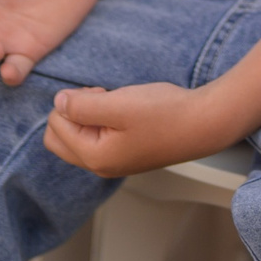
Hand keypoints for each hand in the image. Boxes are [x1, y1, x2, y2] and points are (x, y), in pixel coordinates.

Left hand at [44, 80, 250, 176]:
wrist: (204, 123)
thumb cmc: (165, 113)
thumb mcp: (118, 103)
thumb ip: (81, 105)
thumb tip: (58, 103)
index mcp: (95, 157)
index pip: (55, 127)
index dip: (71, 102)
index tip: (99, 93)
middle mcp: (101, 166)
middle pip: (60, 138)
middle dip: (72, 113)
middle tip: (100, 97)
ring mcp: (114, 162)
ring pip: (78, 137)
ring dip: (88, 115)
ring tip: (115, 102)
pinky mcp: (126, 154)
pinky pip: (97, 138)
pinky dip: (102, 121)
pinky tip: (124, 111)